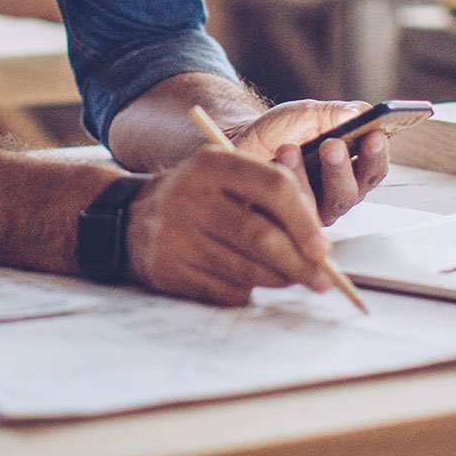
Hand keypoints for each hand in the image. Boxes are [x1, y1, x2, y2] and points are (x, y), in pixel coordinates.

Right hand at [123, 150, 332, 305]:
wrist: (132, 219)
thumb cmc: (200, 198)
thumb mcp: (227, 178)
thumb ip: (270, 198)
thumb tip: (318, 245)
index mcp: (212, 163)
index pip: (273, 187)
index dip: (305, 221)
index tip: (323, 248)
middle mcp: (190, 195)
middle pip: (261, 237)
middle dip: (299, 263)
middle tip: (322, 279)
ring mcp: (176, 234)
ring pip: (246, 270)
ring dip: (279, 280)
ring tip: (293, 279)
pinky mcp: (168, 269)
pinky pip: (223, 290)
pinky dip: (246, 291)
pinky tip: (250, 282)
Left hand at [228, 100, 390, 225]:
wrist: (243, 142)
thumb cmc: (282, 131)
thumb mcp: (310, 114)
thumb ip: (337, 114)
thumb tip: (361, 113)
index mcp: (352, 169)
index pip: (374, 169)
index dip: (377, 154)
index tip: (374, 135)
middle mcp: (338, 195)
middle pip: (353, 192)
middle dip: (343, 168)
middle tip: (333, 145)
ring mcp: (315, 213)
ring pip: (324, 205)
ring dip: (310, 177)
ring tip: (293, 149)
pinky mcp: (290, 223)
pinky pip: (294, 212)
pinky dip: (287, 184)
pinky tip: (278, 161)